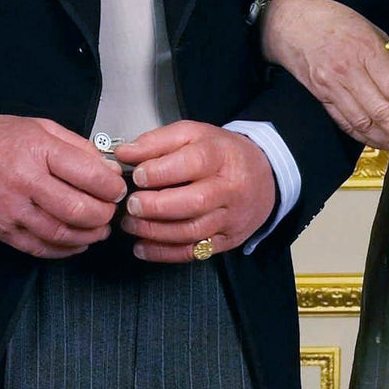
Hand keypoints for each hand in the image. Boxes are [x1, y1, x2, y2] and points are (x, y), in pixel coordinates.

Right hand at [0, 114, 126, 258]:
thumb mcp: (40, 128)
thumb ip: (77, 148)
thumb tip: (108, 170)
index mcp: (37, 151)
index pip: (87, 173)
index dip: (111, 186)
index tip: (118, 188)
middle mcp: (25, 183)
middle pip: (77, 209)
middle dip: (104, 214)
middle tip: (112, 211)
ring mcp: (12, 210)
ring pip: (61, 233)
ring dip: (89, 235)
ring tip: (100, 228)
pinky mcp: (2, 231)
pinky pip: (40, 248)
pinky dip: (64, 250)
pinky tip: (77, 243)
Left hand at [117, 121, 275, 262]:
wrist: (264, 176)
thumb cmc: (221, 154)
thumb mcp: (193, 135)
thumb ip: (157, 142)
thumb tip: (125, 153)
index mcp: (221, 156)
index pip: (194, 163)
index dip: (161, 171)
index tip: (137, 175)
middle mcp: (230, 188)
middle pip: (195, 202)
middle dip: (156, 206)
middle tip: (132, 204)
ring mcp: (231, 217)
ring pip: (193, 231)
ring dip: (155, 232)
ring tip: (131, 224)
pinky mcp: (227, 240)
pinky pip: (194, 252)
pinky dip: (164, 253)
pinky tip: (142, 247)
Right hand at [260, 0, 388, 160]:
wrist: (291, 24)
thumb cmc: (336, 21)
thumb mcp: (374, 31)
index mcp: (365, 50)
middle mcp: (348, 73)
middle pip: (382, 113)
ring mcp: (332, 88)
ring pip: (364, 124)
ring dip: (387, 143)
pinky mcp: (322, 98)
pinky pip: (346, 123)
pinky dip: (365, 137)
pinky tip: (381, 144)